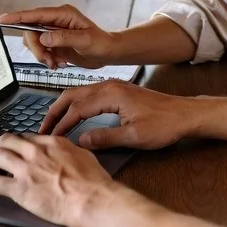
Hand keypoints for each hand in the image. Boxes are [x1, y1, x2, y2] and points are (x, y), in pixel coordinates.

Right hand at [0, 5, 118, 68]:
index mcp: (63, 14)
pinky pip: (40, 51)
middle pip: (31, 31)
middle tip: (48, 60)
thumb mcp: (85, 40)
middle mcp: (55, 21)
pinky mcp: (53, 43)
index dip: (18, 16)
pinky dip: (46, 60)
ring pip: (33, 43)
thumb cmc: (101, 43)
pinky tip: (59, 63)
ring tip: (56, 64)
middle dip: (36, 48)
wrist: (107, 53)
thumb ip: (64, 38)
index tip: (3, 19)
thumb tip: (43, 37)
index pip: (35, 14)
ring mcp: (53, 32)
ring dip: (41, 56)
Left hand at [0, 133, 115, 226]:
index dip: (18, 144)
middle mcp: (35, 152)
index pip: (27, 138)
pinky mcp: (18, 189)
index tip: (16, 149)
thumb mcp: (83, 156)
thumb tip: (66, 154)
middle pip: (7, 140)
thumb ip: (69, 152)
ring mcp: (25, 170)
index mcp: (52, 143)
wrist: (90, 199)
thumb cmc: (93, 182)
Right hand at [39, 81, 193, 149]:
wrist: (185, 114)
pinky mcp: (118, 91)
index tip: (49, 138)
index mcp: (111, 94)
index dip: (61, 124)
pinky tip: (73, 116)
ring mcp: (114, 86)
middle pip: (71, 95)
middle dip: (54, 112)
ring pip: (79, 93)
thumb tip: (80, 141)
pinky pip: (89, 94)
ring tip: (52, 124)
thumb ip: (105, 138)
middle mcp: (109, 86)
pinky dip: (76, 104)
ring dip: (63, 107)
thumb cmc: (164, 124)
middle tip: (41, 129)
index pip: (76, 108)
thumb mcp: (134, 137)